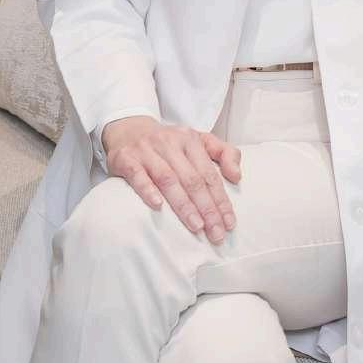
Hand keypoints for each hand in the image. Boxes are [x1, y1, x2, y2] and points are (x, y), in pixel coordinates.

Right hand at [102, 116, 241, 243]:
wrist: (129, 129)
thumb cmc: (170, 143)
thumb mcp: (199, 140)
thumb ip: (224, 153)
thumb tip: (237, 176)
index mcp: (190, 139)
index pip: (209, 174)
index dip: (221, 200)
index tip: (229, 223)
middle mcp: (169, 142)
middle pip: (192, 179)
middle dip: (207, 208)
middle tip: (216, 233)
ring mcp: (147, 150)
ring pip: (168, 179)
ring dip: (183, 204)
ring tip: (196, 226)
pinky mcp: (126, 158)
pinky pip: (137, 176)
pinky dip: (148, 190)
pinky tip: (158, 206)